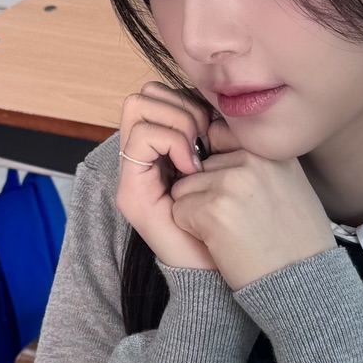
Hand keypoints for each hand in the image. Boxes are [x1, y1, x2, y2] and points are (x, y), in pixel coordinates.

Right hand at [113, 83, 217, 270]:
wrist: (223, 269)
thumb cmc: (233, 221)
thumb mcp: (228, 166)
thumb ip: (216, 135)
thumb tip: (216, 104)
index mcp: (164, 150)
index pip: (160, 94)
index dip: (188, 100)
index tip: (215, 130)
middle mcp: (141, 159)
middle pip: (143, 95)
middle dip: (180, 106)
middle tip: (204, 139)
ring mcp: (132, 174)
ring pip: (137, 106)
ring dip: (176, 122)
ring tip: (196, 154)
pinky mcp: (130, 190)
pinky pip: (141, 137)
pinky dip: (171, 141)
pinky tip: (191, 169)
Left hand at [169, 145, 333, 292]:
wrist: (303, 282)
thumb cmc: (298, 242)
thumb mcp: (292, 187)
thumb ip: (261, 165)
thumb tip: (222, 147)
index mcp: (272, 151)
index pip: (221, 137)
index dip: (218, 168)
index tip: (233, 194)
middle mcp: (252, 159)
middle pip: (200, 167)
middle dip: (207, 192)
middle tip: (236, 221)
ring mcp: (231, 183)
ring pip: (184, 188)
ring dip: (196, 211)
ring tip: (229, 233)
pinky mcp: (212, 209)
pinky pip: (179, 211)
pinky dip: (192, 230)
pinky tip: (221, 244)